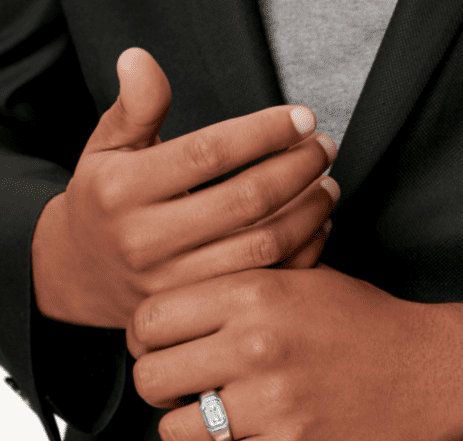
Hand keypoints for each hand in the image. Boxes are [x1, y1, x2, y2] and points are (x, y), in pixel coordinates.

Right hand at [31, 48, 338, 327]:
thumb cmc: (102, 203)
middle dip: (298, 169)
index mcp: (123, 190)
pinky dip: (299, 253)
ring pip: (260, 245)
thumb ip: (133, 109)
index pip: (209, 153)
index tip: (303, 119)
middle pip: (245, 200)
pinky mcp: (194, 305)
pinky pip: (261, 280)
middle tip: (324, 148)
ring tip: (328, 186)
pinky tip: (314, 227)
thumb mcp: (105, 150)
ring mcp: (172, 281)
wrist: (82, 272)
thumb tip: (142, 60)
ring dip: (307, 211)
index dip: (265, 132)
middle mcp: (146, 239)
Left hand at [127, 264, 462, 440]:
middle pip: (151, 377)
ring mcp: (275, 403)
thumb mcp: (299, 278)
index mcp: (254, 292)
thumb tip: (174, 305)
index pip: (151, 317)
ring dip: (182, 426)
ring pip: (174, 431)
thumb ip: (236, 284)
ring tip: (208, 414)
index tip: (154, 346)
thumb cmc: (359, 320)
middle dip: (157, 383)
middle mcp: (258, 344)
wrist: (428, 368)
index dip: (142, 336)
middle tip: (180, 382)